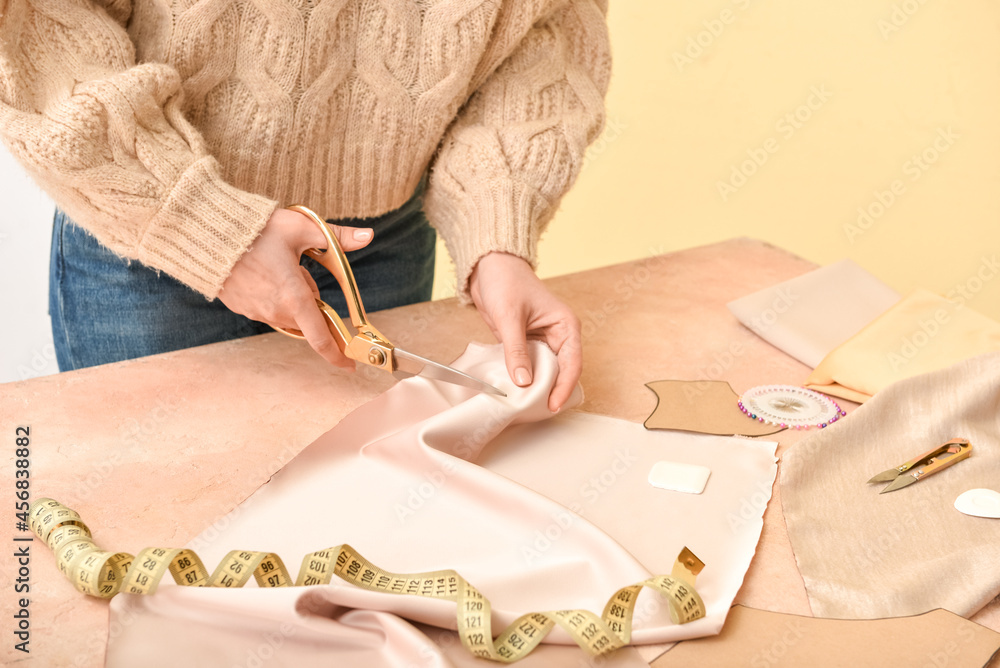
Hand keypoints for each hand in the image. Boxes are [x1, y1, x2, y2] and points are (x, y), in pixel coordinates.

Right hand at [218, 208, 372, 368]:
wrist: (206, 231)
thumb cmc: (255, 228)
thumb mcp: (301, 228)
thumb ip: (337, 236)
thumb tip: (368, 236)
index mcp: (294, 296)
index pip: (321, 337)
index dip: (338, 354)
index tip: (350, 365)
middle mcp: (275, 310)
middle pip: (306, 320)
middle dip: (311, 303)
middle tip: (299, 269)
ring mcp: (255, 311)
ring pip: (287, 315)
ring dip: (291, 300)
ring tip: (277, 267)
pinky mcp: (241, 307)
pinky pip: (266, 310)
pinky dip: (273, 298)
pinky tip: (263, 273)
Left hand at [469, 252, 581, 411]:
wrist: (490, 267)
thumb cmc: (506, 282)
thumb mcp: (509, 317)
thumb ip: (516, 350)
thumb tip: (523, 381)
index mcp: (565, 325)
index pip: (572, 363)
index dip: (564, 386)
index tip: (552, 405)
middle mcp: (558, 335)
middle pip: (561, 371)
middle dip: (551, 390)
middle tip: (537, 410)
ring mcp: (542, 341)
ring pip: (545, 372)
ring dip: (537, 386)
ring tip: (525, 405)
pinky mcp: (527, 344)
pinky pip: (530, 367)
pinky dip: (524, 378)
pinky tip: (515, 391)